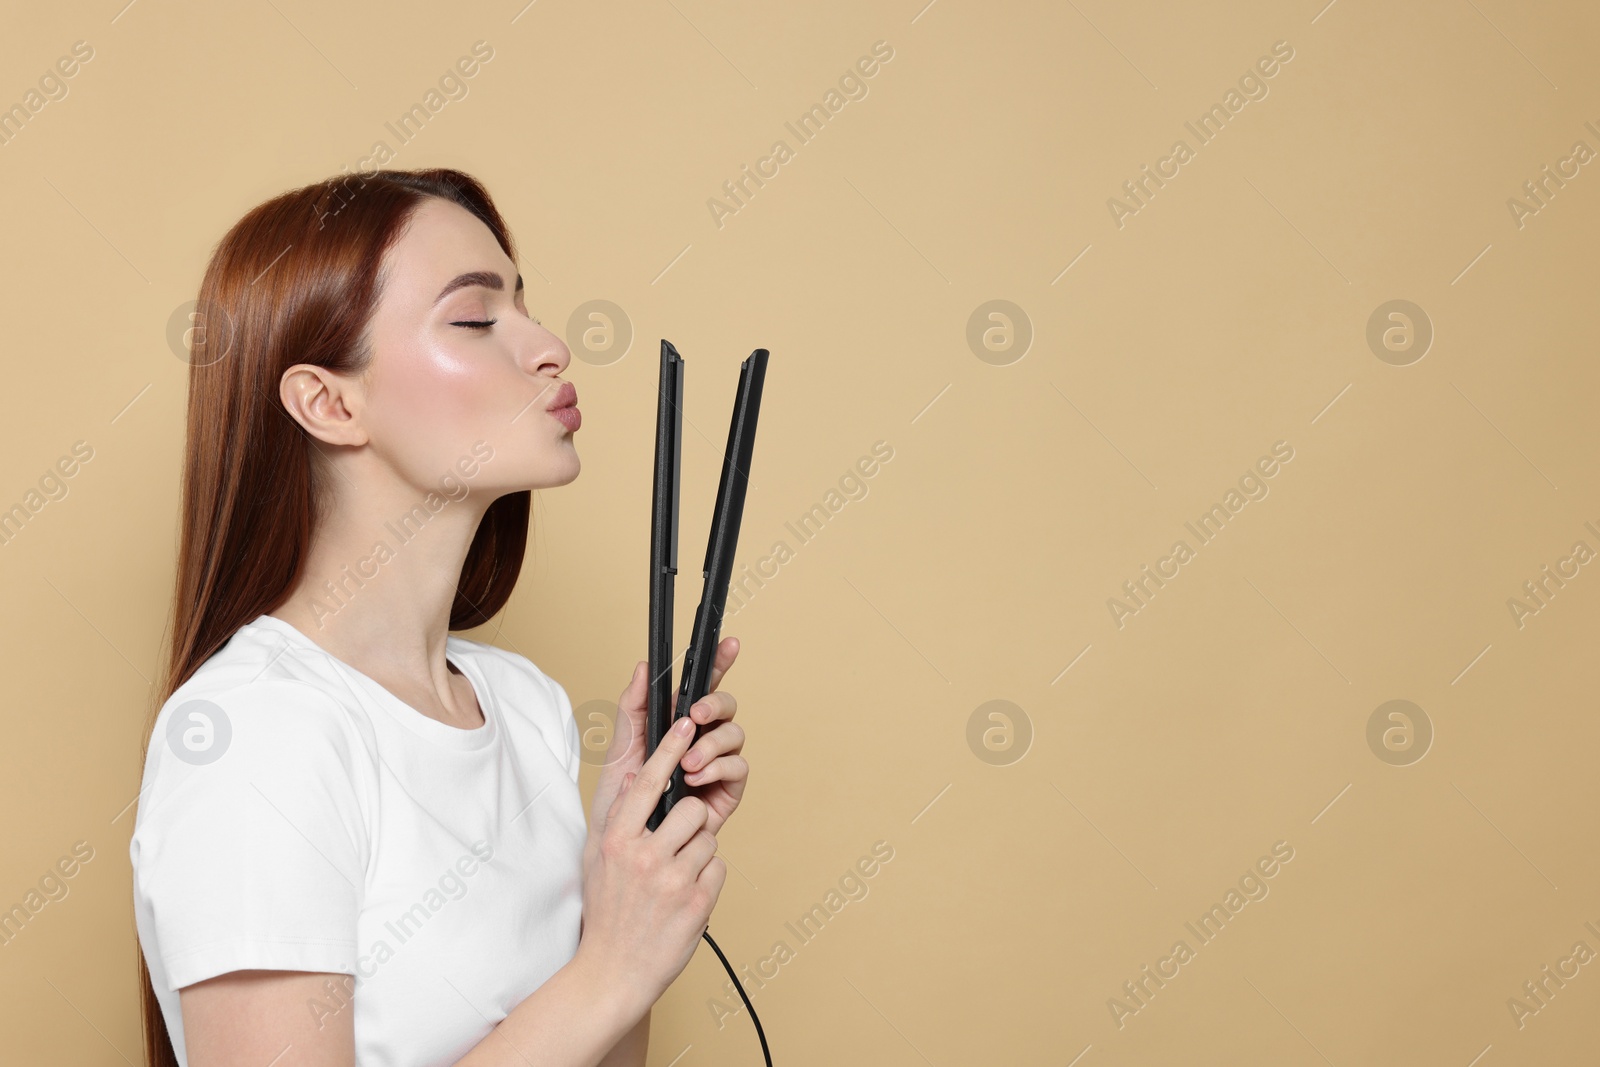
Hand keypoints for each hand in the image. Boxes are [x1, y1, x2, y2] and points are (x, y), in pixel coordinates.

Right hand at [575, 714, 726, 1015]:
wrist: (613, 972)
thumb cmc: (607, 913)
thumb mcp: (598, 861)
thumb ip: (617, 820)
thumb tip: (634, 779)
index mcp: (617, 840)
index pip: (649, 783)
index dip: (670, 750)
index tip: (686, 726)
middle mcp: (644, 856)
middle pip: (692, 810)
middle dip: (690, 824)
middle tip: (673, 849)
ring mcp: (672, 880)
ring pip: (708, 839)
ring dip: (697, 856)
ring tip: (674, 880)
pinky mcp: (697, 902)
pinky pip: (718, 869)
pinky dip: (707, 881)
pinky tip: (684, 900)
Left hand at [586, 637, 745, 842]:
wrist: (628, 846)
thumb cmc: (622, 800)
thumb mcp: (620, 748)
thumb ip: (632, 707)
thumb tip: (642, 667)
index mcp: (678, 724)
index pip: (703, 687)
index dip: (719, 662)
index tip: (729, 644)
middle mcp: (703, 739)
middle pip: (726, 706)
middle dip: (715, 704)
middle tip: (696, 715)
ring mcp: (717, 763)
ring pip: (734, 734)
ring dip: (711, 744)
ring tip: (686, 763)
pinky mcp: (728, 790)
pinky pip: (738, 768)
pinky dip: (718, 768)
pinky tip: (696, 777)